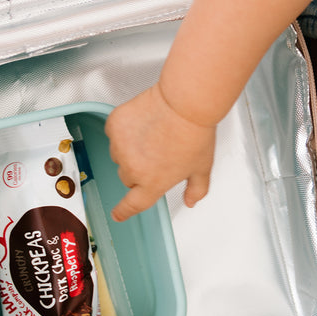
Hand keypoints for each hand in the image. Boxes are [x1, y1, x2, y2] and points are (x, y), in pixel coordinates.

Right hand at [106, 84, 215, 221]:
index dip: (124, 211)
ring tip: (153, 133)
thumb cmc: (195, 131)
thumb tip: (191, 201)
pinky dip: (124, 128)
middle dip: (140, 168)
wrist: (184, 101)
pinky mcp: (114, 127)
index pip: (133, 205)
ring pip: (119, 154)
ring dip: (130, 148)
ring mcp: (120, 148)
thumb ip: (196, 189)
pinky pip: (114, 133)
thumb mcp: (203, 167)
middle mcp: (133, 169)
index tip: (118, 214)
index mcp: (153, 183)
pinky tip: (143, 121)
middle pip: (128, 177)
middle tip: (158, 152)